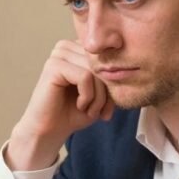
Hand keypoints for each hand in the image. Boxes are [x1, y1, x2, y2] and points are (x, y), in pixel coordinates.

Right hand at [7, 40, 114, 170]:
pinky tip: (80, 106)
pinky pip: (85, 77)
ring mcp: (58, 54)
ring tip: (89, 110)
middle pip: (103, 63)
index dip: (112, 83)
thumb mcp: (100, 93)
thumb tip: (127, 68)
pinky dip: (88, 96)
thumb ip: (111, 77)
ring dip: (98, 97)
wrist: (50, 131)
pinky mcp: (54, 66)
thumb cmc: (73, 112)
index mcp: (77, 49)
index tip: (108, 107)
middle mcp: (66, 47)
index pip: (108, 57)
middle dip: (107, 92)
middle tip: (100, 112)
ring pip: (96, 71)